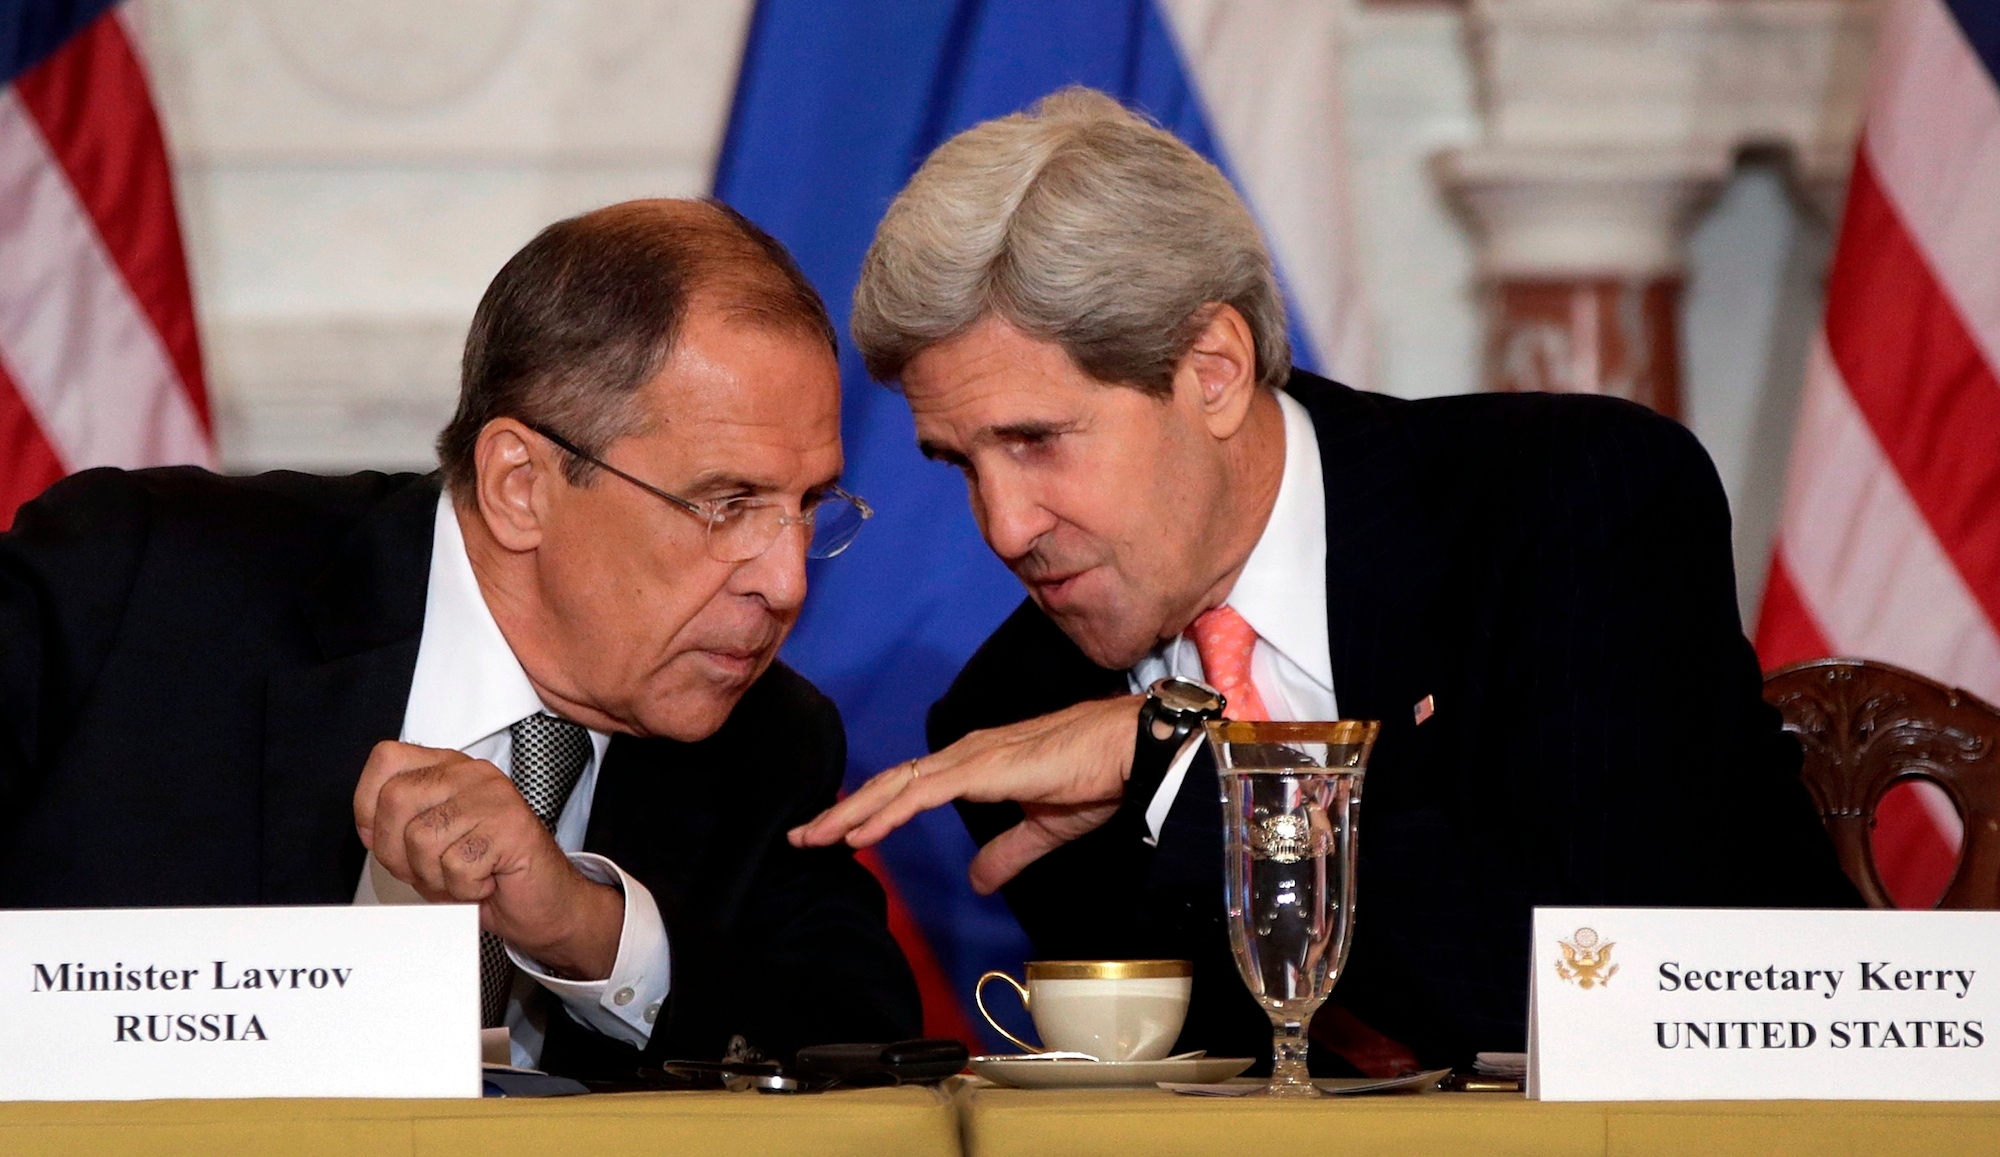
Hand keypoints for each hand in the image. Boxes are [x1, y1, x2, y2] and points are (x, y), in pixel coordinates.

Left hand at [353, 741, 622, 979]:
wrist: (544, 905)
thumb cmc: (488, 876)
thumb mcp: (428, 848)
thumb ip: (398, 828)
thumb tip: (369, 828)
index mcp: (448, 769)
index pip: (386, 759)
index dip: (368, 806)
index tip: (387, 839)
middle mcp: (471, 773)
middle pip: (395, 800)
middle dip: (399, 854)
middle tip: (432, 870)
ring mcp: (493, 796)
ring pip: (421, 838)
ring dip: (436, 877)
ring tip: (464, 876)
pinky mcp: (511, 826)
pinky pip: (455, 865)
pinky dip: (465, 889)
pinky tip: (486, 881)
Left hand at [788, 696, 1142, 894]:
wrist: (1129, 750)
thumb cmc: (1096, 776)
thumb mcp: (1043, 828)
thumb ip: (1006, 852)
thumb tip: (979, 880)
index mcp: (977, 764)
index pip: (910, 788)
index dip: (871, 809)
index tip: (840, 834)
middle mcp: (965, 754)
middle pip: (890, 784)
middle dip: (843, 811)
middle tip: (804, 837)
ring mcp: (970, 758)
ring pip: (895, 786)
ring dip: (851, 813)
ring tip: (815, 838)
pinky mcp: (983, 767)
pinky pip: (921, 793)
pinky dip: (886, 813)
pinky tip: (860, 833)